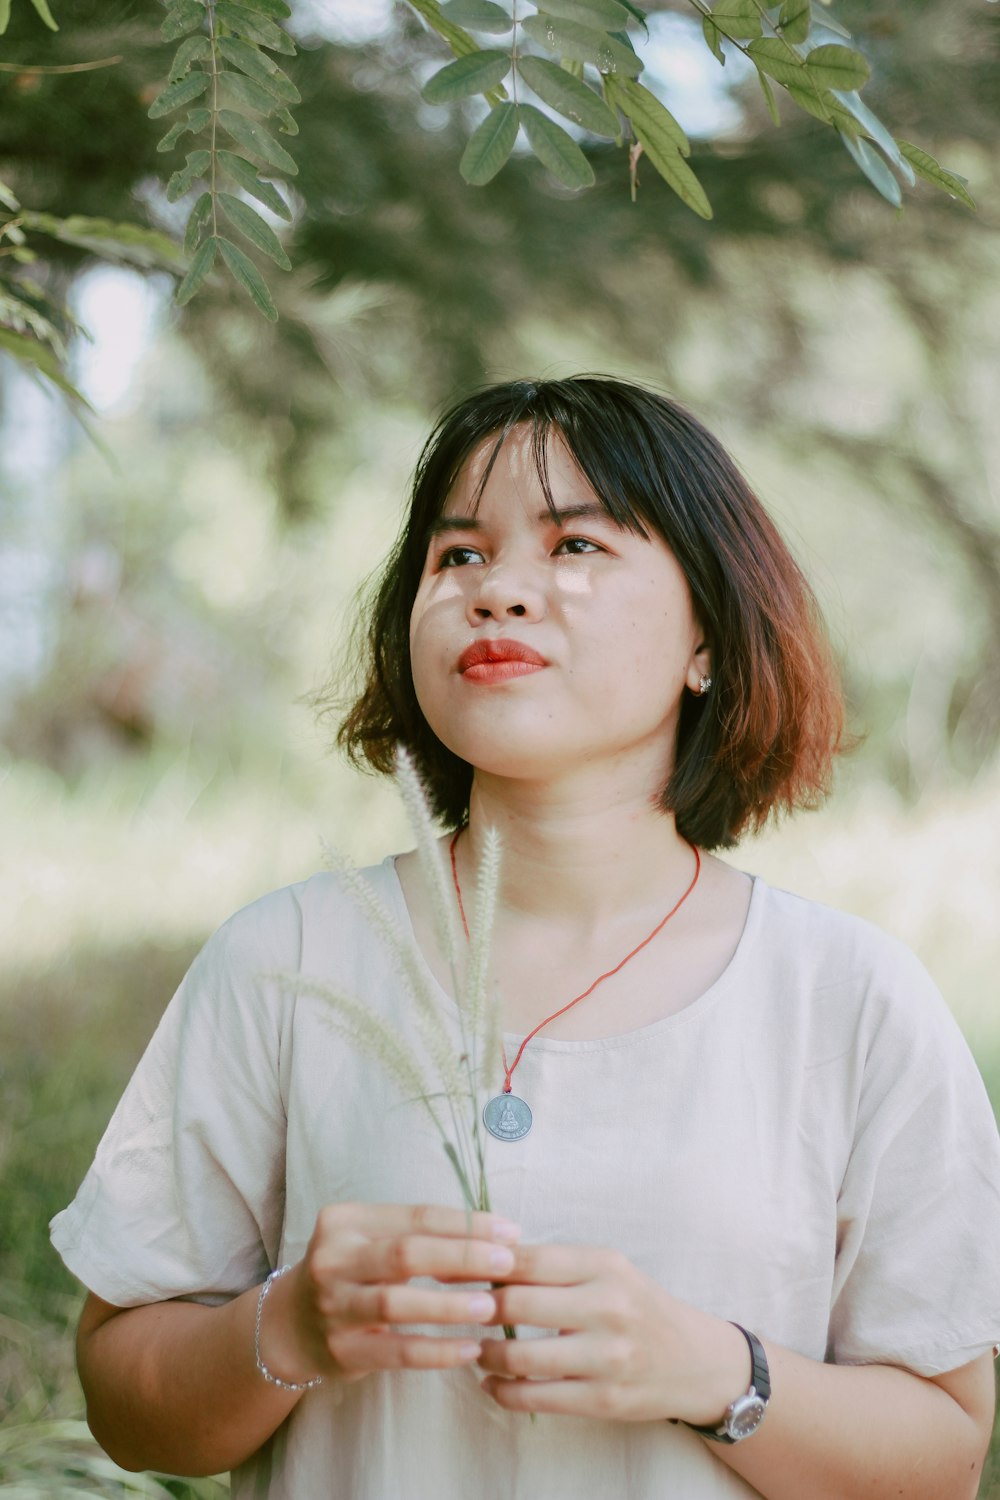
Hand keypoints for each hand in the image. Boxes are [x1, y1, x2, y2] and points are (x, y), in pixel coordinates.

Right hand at [258, 1202, 520, 1385]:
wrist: (287, 1327)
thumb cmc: (349, 1274)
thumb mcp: (371, 1242)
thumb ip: (421, 1238)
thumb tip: (494, 1241)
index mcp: (346, 1220)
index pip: (416, 1216)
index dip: (466, 1224)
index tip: (510, 1232)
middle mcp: (333, 1259)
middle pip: (406, 1253)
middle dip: (462, 1256)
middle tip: (507, 1263)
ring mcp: (333, 1306)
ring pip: (397, 1303)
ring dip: (448, 1305)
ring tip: (491, 1307)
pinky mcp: (340, 1351)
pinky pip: (395, 1352)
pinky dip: (435, 1351)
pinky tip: (469, 1350)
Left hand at [477, 1242, 749, 1422]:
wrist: (695, 1360)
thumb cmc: (637, 1306)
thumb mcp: (605, 1270)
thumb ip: (552, 1266)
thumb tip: (481, 1258)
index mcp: (603, 1265)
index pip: (527, 1260)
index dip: (479, 1264)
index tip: (448, 1268)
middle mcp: (607, 1306)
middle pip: (517, 1305)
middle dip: (477, 1309)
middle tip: (456, 1311)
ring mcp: (607, 1357)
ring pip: (521, 1357)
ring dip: (484, 1355)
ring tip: (475, 1351)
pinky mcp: (603, 1400)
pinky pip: (536, 1398)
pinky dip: (502, 1392)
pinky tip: (491, 1384)